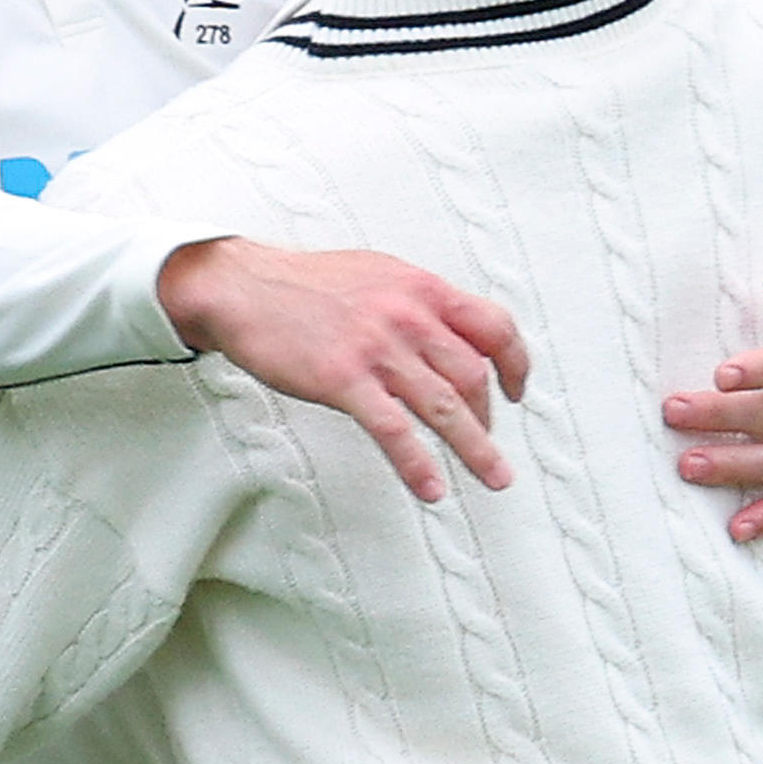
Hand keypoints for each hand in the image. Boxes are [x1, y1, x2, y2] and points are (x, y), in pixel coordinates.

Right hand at [158, 233, 527, 502]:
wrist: (245, 287)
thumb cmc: (307, 285)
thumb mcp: (379, 276)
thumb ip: (418, 303)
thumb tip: (451, 335)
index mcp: (422, 288)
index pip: (494, 326)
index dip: (515, 363)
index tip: (517, 390)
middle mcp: (409, 315)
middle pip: (472, 374)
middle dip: (486, 418)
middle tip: (486, 445)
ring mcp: (378, 348)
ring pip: (444, 406)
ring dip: (475, 448)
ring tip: (493, 478)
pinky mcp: (344, 379)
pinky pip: (394, 430)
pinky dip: (417, 464)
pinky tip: (430, 488)